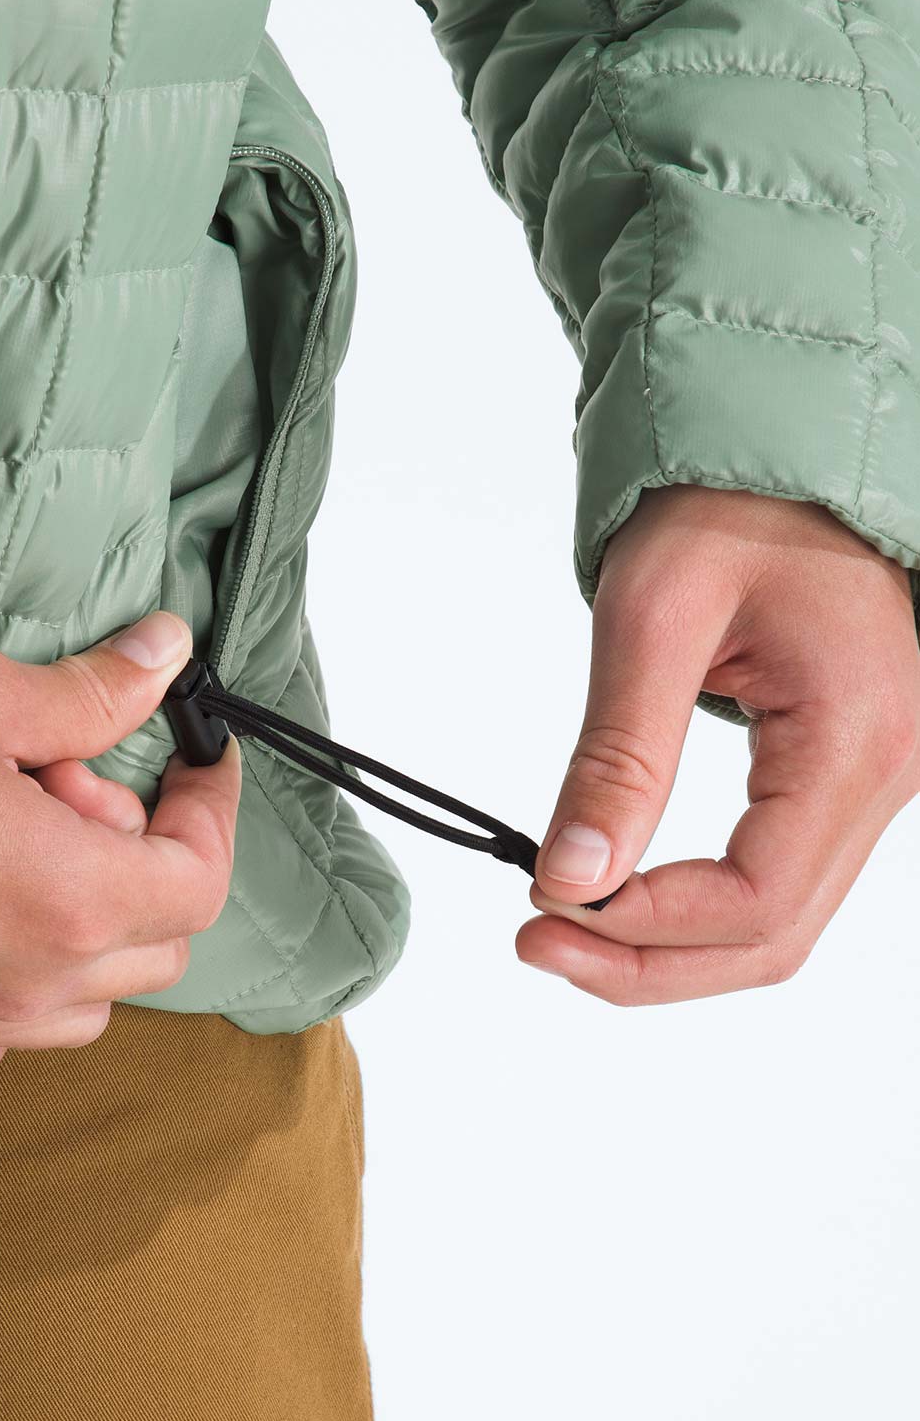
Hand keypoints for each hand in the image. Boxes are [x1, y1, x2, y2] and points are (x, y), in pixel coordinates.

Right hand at [0, 613, 239, 1103]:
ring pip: (85, 1003)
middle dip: (143, 858)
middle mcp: (28, 985)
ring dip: (87, 930)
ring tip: (21, 850)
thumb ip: (95, 695)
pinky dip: (10, 999)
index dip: (212, 813)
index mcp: (70, 900)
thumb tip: (166, 657)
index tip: (200, 768)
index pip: (202, 880)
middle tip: (69, 787)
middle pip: (157, 942)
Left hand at [516, 486, 919, 1003]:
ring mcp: (874, 781)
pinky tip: (622, 892)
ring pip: (777, 920)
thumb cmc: (725, 510)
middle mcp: (888, 777)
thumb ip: (619, 756)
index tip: (542, 911)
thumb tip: (572, 879)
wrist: (781, 460)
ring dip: (668, 945)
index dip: (646, 931)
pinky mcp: (841, 776)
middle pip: (772, 935)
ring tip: (563, 926)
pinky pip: (778, 877)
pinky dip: (696, 906)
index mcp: (857, 738)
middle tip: (536, 941)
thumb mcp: (652, 618)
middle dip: (647, 961)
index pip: (758, 898)